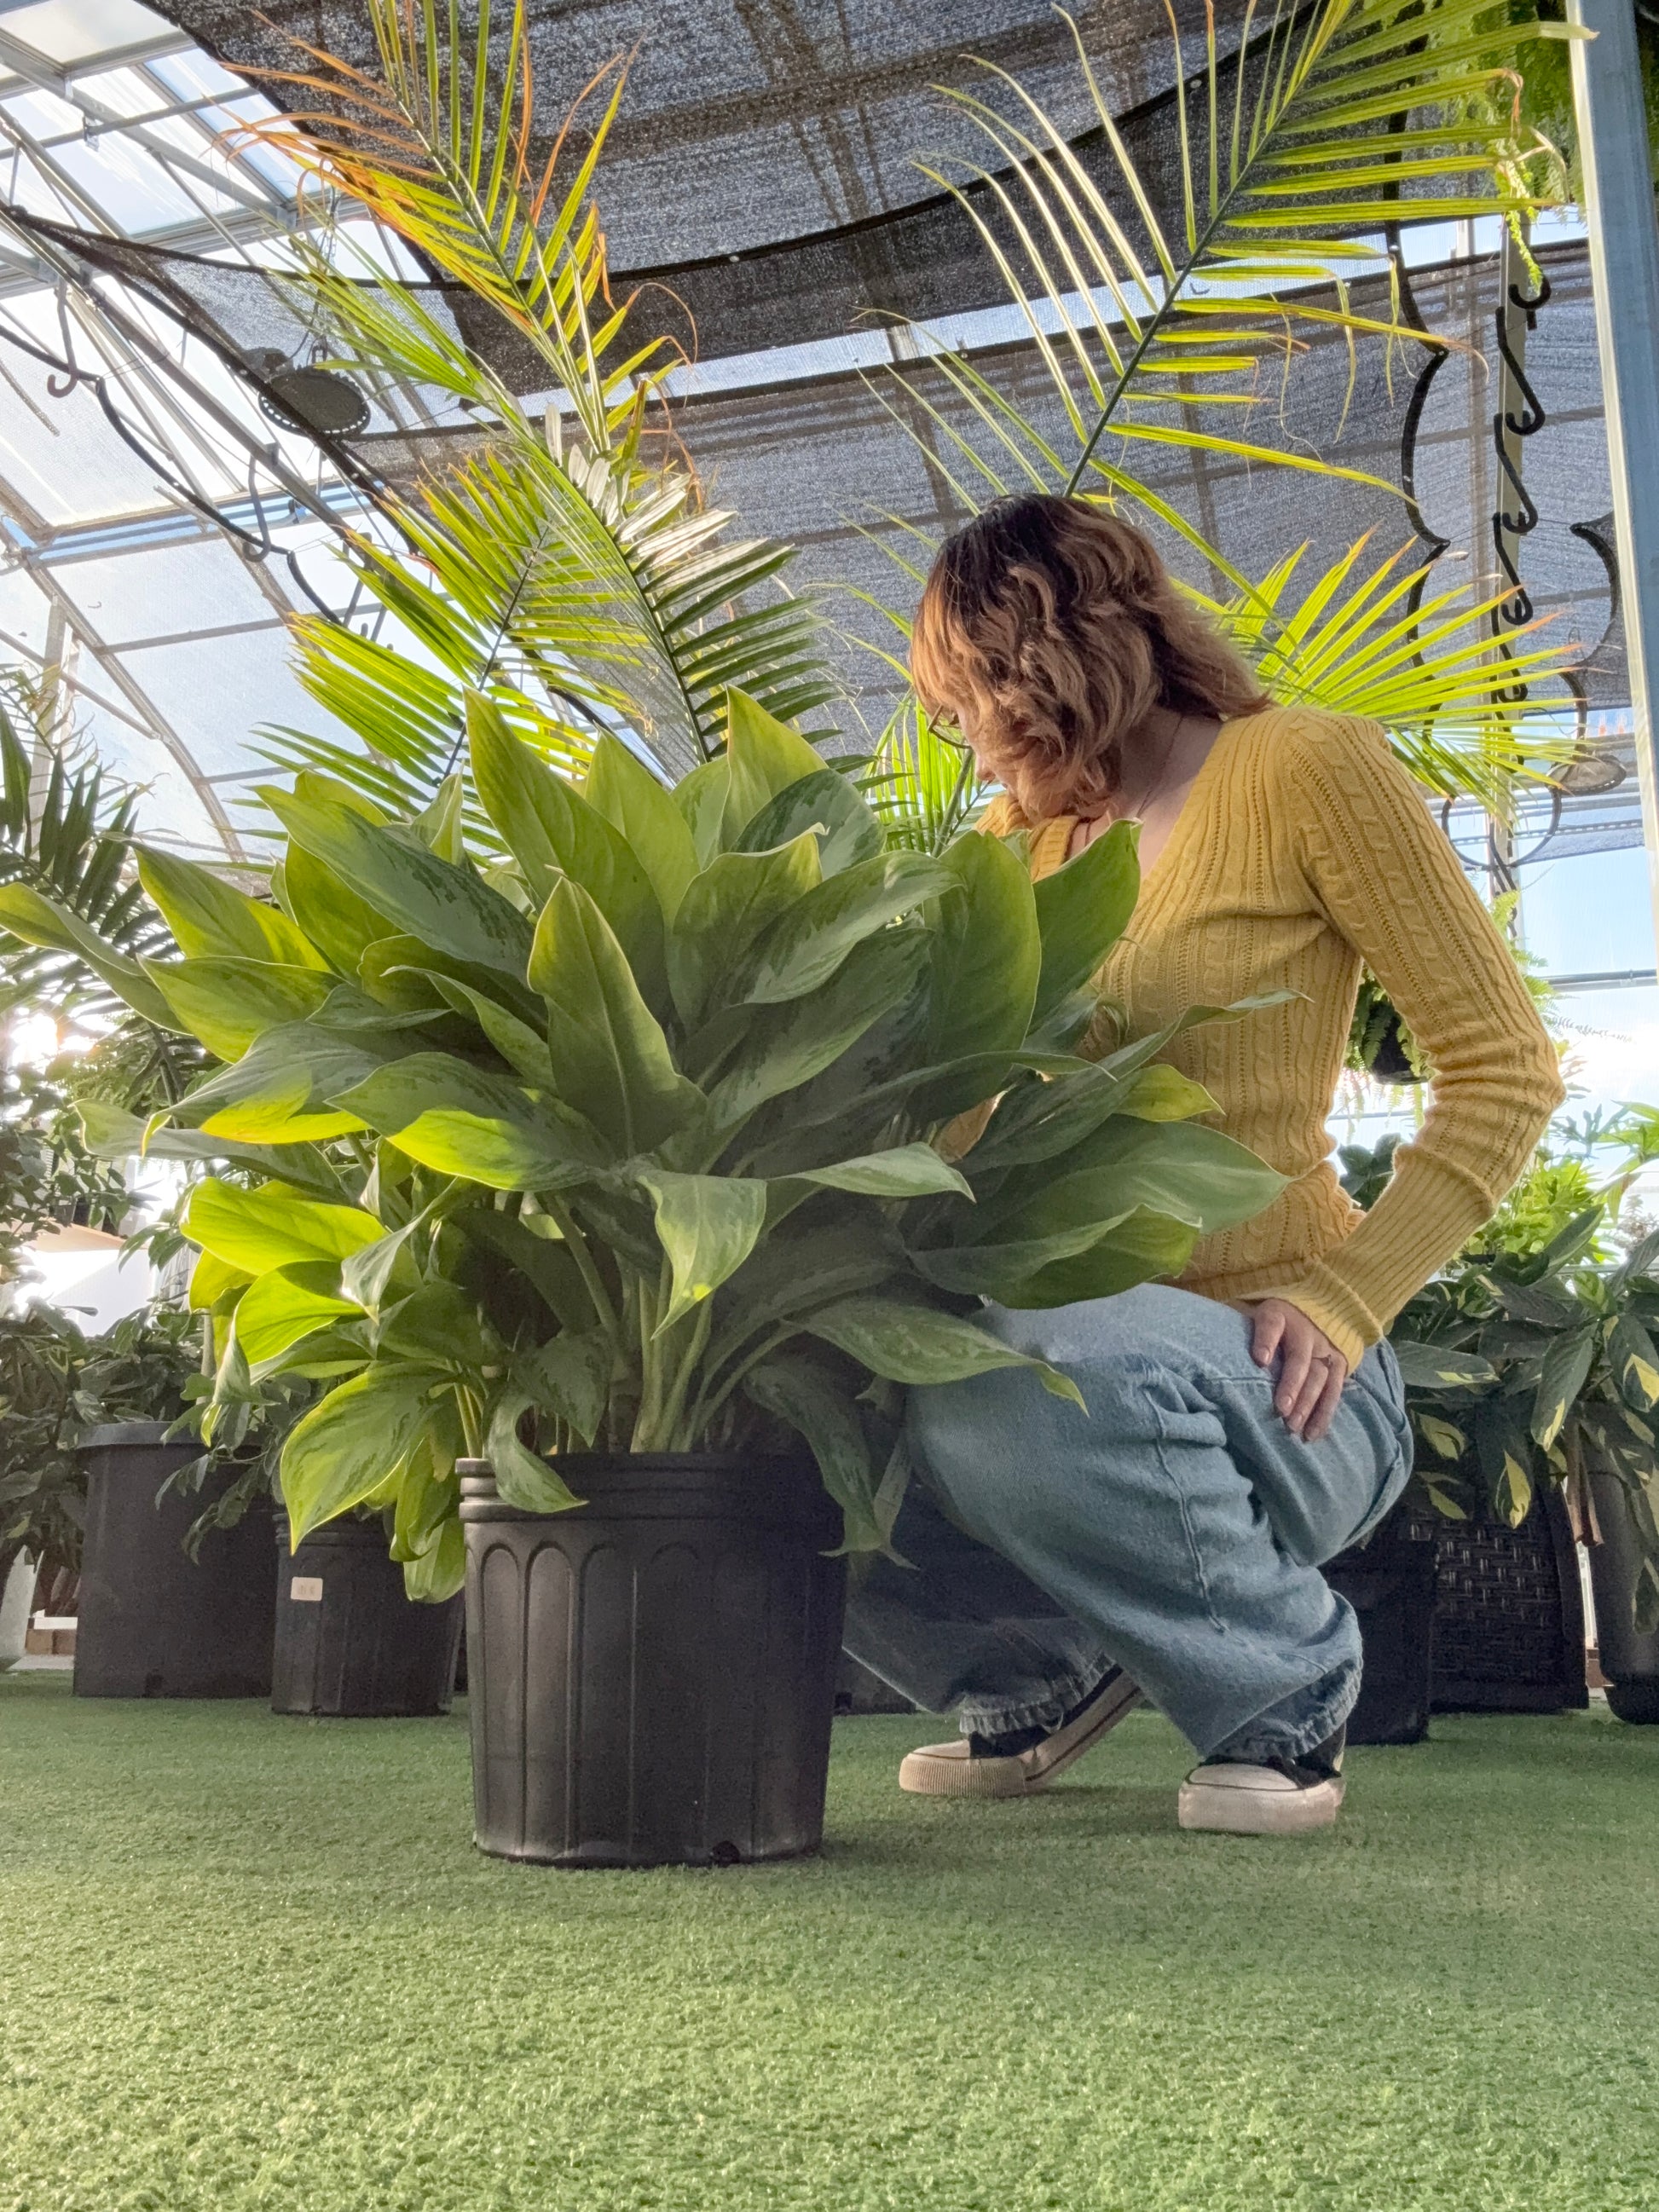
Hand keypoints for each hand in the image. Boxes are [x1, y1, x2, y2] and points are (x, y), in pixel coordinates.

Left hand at [1242, 1299, 1348, 1442]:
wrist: (1311, 1313)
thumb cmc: (1268, 1324)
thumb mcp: (1250, 1316)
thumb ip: (1234, 1330)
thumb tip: (1203, 1352)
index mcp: (1278, 1314)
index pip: (1271, 1323)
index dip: (1266, 1340)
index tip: (1259, 1360)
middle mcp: (1305, 1330)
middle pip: (1300, 1357)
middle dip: (1292, 1384)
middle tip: (1281, 1409)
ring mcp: (1324, 1348)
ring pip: (1320, 1376)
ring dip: (1308, 1403)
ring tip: (1294, 1426)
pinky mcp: (1339, 1365)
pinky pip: (1334, 1391)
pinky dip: (1324, 1414)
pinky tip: (1311, 1433)